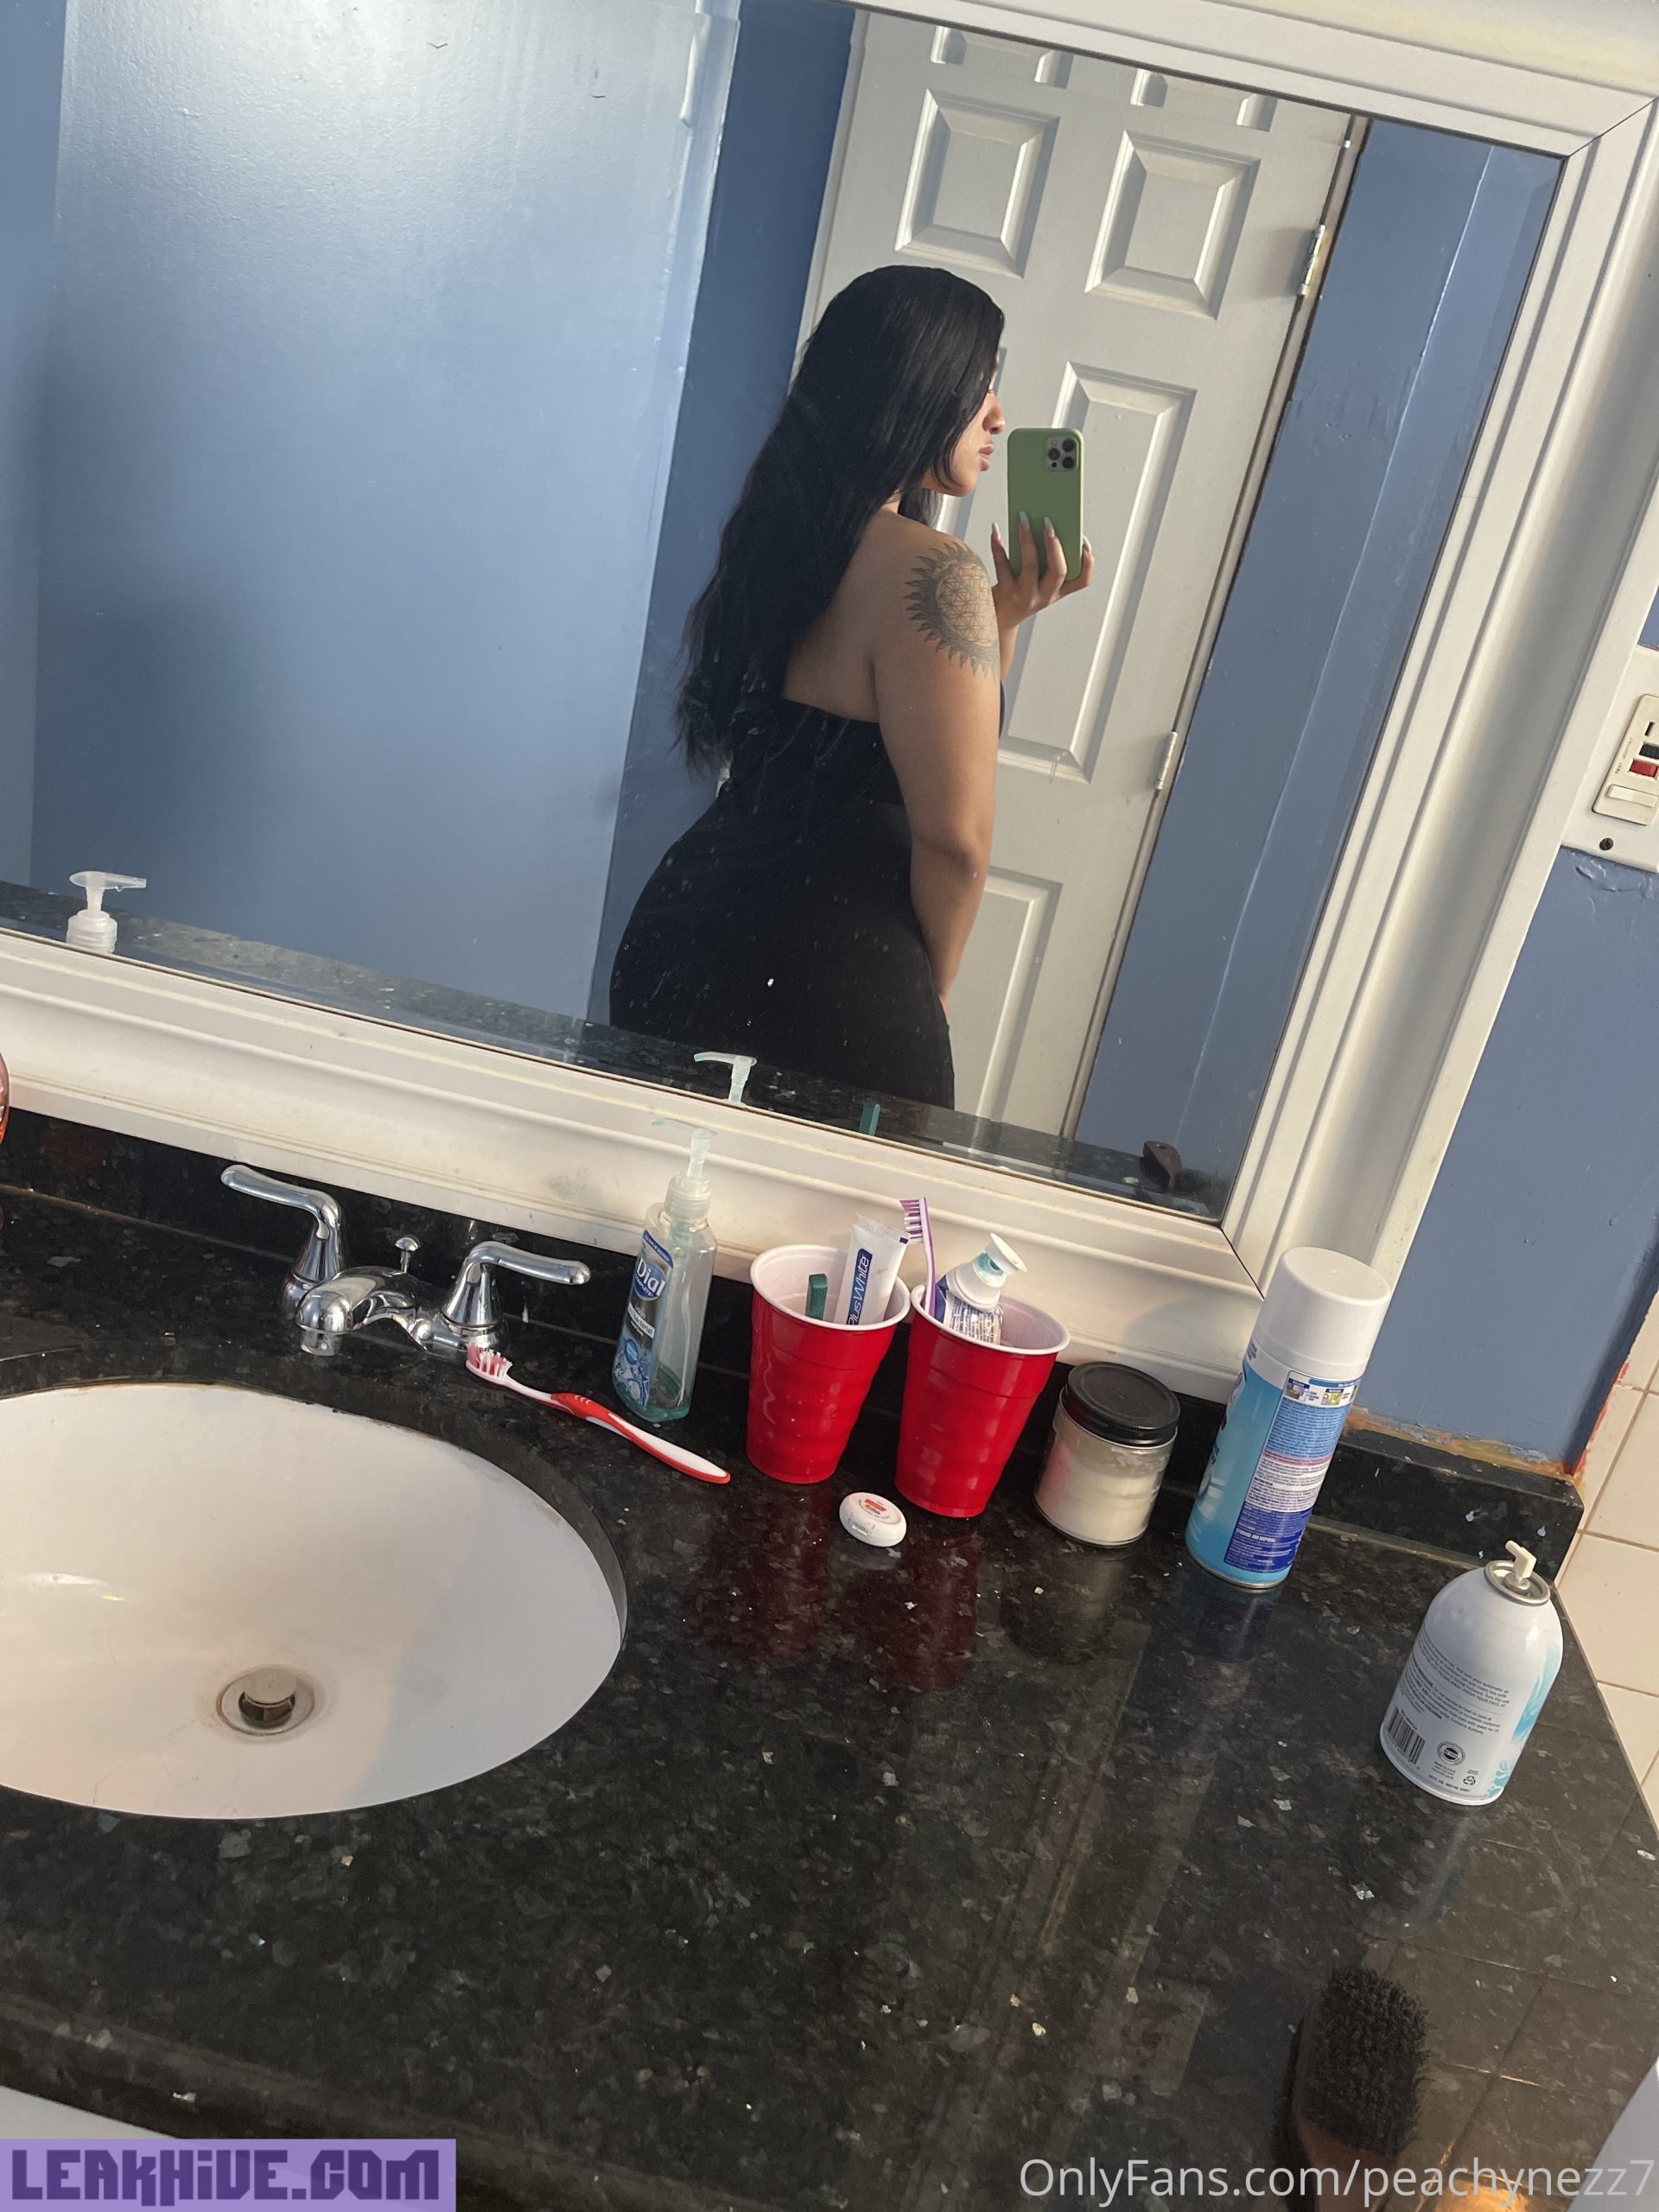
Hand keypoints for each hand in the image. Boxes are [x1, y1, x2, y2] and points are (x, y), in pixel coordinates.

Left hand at [989, 513, 1094, 636]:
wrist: (996, 620)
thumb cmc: (1019, 593)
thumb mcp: (1037, 583)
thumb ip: (1044, 562)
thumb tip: (1039, 525)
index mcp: (1058, 591)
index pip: (1082, 581)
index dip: (1088, 563)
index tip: (1084, 541)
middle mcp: (1045, 596)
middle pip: (1058, 571)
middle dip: (1055, 545)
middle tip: (1049, 522)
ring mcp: (1025, 596)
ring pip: (1031, 566)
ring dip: (1027, 539)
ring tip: (1023, 518)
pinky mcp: (1005, 594)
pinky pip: (1002, 566)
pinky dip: (998, 547)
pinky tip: (996, 530)